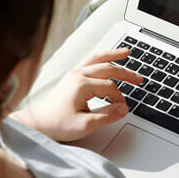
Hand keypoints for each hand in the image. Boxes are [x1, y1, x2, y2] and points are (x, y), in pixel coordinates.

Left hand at [12, 48, 141, 142]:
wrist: (38, 123)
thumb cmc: (57, 124)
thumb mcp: (85, 125)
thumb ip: (107, 116)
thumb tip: (123, 108)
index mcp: (82, 85)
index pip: (110, 88)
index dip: (119, 98)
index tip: (122, 109)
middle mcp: (78, 75)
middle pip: (108, 69)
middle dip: (126, 73)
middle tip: (139, 78)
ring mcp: (74, 73)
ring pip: (98, 59)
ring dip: (113, 55)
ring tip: (126, 52)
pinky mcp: (71, 76)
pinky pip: (89, 60)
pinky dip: (101, 57)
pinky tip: (107, 58)